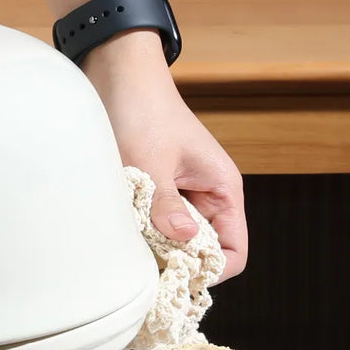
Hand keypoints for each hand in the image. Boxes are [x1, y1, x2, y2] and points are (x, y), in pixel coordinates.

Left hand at [83, 32, 247, 280]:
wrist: (117, 75)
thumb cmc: (141, 111)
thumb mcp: (151, 161)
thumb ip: (166, 204)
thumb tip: (186, 241)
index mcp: (222, 189)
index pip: (233, 251)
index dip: (209, 270)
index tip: (174, 274)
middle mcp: (205, 197)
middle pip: (201, 252)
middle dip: (176, 263)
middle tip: (143, 268)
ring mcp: (179, 195)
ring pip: (174, 241)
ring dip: (154, 246)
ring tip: (129, 245)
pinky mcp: (154, 191)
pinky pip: (153, 225)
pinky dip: (139, 231)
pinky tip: (119, 229)